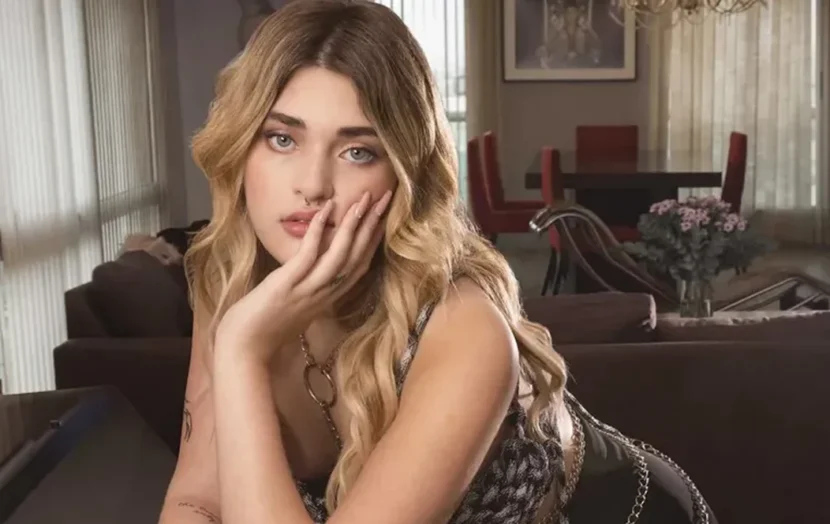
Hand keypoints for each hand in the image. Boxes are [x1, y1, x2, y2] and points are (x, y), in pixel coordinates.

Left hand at [214, 189, 392, 364]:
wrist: (244, 351)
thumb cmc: (264, 330)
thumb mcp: (296, 307)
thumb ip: (308, 289)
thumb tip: (312, 268)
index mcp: (328, 297)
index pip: (359, 265)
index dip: (374, 240)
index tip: (384, 218)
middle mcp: (325, 293)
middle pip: (358, 255)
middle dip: (374, 225)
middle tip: (386, 198)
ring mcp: (309, 289)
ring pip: (341, 254)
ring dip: (355, 224)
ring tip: (365, 199)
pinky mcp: (289, 284)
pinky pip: (310, 253)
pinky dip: (320, 229)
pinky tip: (328, 209)